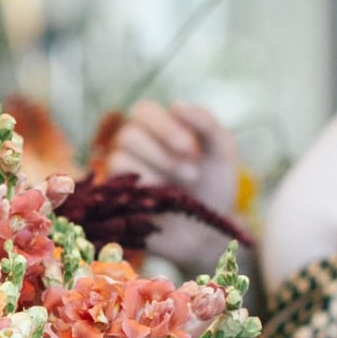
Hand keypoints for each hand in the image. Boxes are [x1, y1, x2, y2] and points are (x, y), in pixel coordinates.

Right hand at [102, 102, 242, 273]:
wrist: (209, 232)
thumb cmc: (214, 187)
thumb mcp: (222, 151)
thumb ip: (205, 123)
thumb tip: (175, 104)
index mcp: (157, 128)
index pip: (144, 111)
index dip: (165, 127)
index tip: (193, 150)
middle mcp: (133, 146)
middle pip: (129, 134)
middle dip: (163, 154)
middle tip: (193, 175)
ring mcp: (122, 172)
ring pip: (120, 157)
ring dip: (155, 174)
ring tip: (178, 192)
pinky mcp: (115, 198)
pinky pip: (115, 184)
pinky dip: (142, 190)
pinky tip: (161, 201)